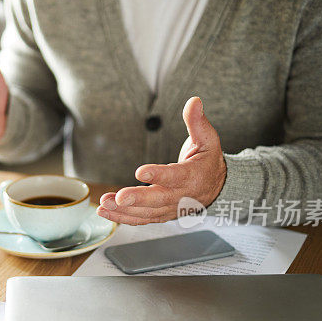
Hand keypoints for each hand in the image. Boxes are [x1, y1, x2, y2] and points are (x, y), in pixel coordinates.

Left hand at [97, 97, 225, 225]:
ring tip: (104, 203)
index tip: (141, 171)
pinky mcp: (161, 214)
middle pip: (158, 199)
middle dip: (137, 199)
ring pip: (146, 212)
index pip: (175, 176)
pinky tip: (104, 211)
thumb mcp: (208, 139)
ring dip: (123, 210)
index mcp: (193, 176)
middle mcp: (181, 196)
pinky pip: (141, 219)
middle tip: (119, 197)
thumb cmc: (207, 161)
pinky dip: (122, 218)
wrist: (217, 188)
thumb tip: (194, 101)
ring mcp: (170, 208)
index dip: (158, 174)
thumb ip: (197, 122)